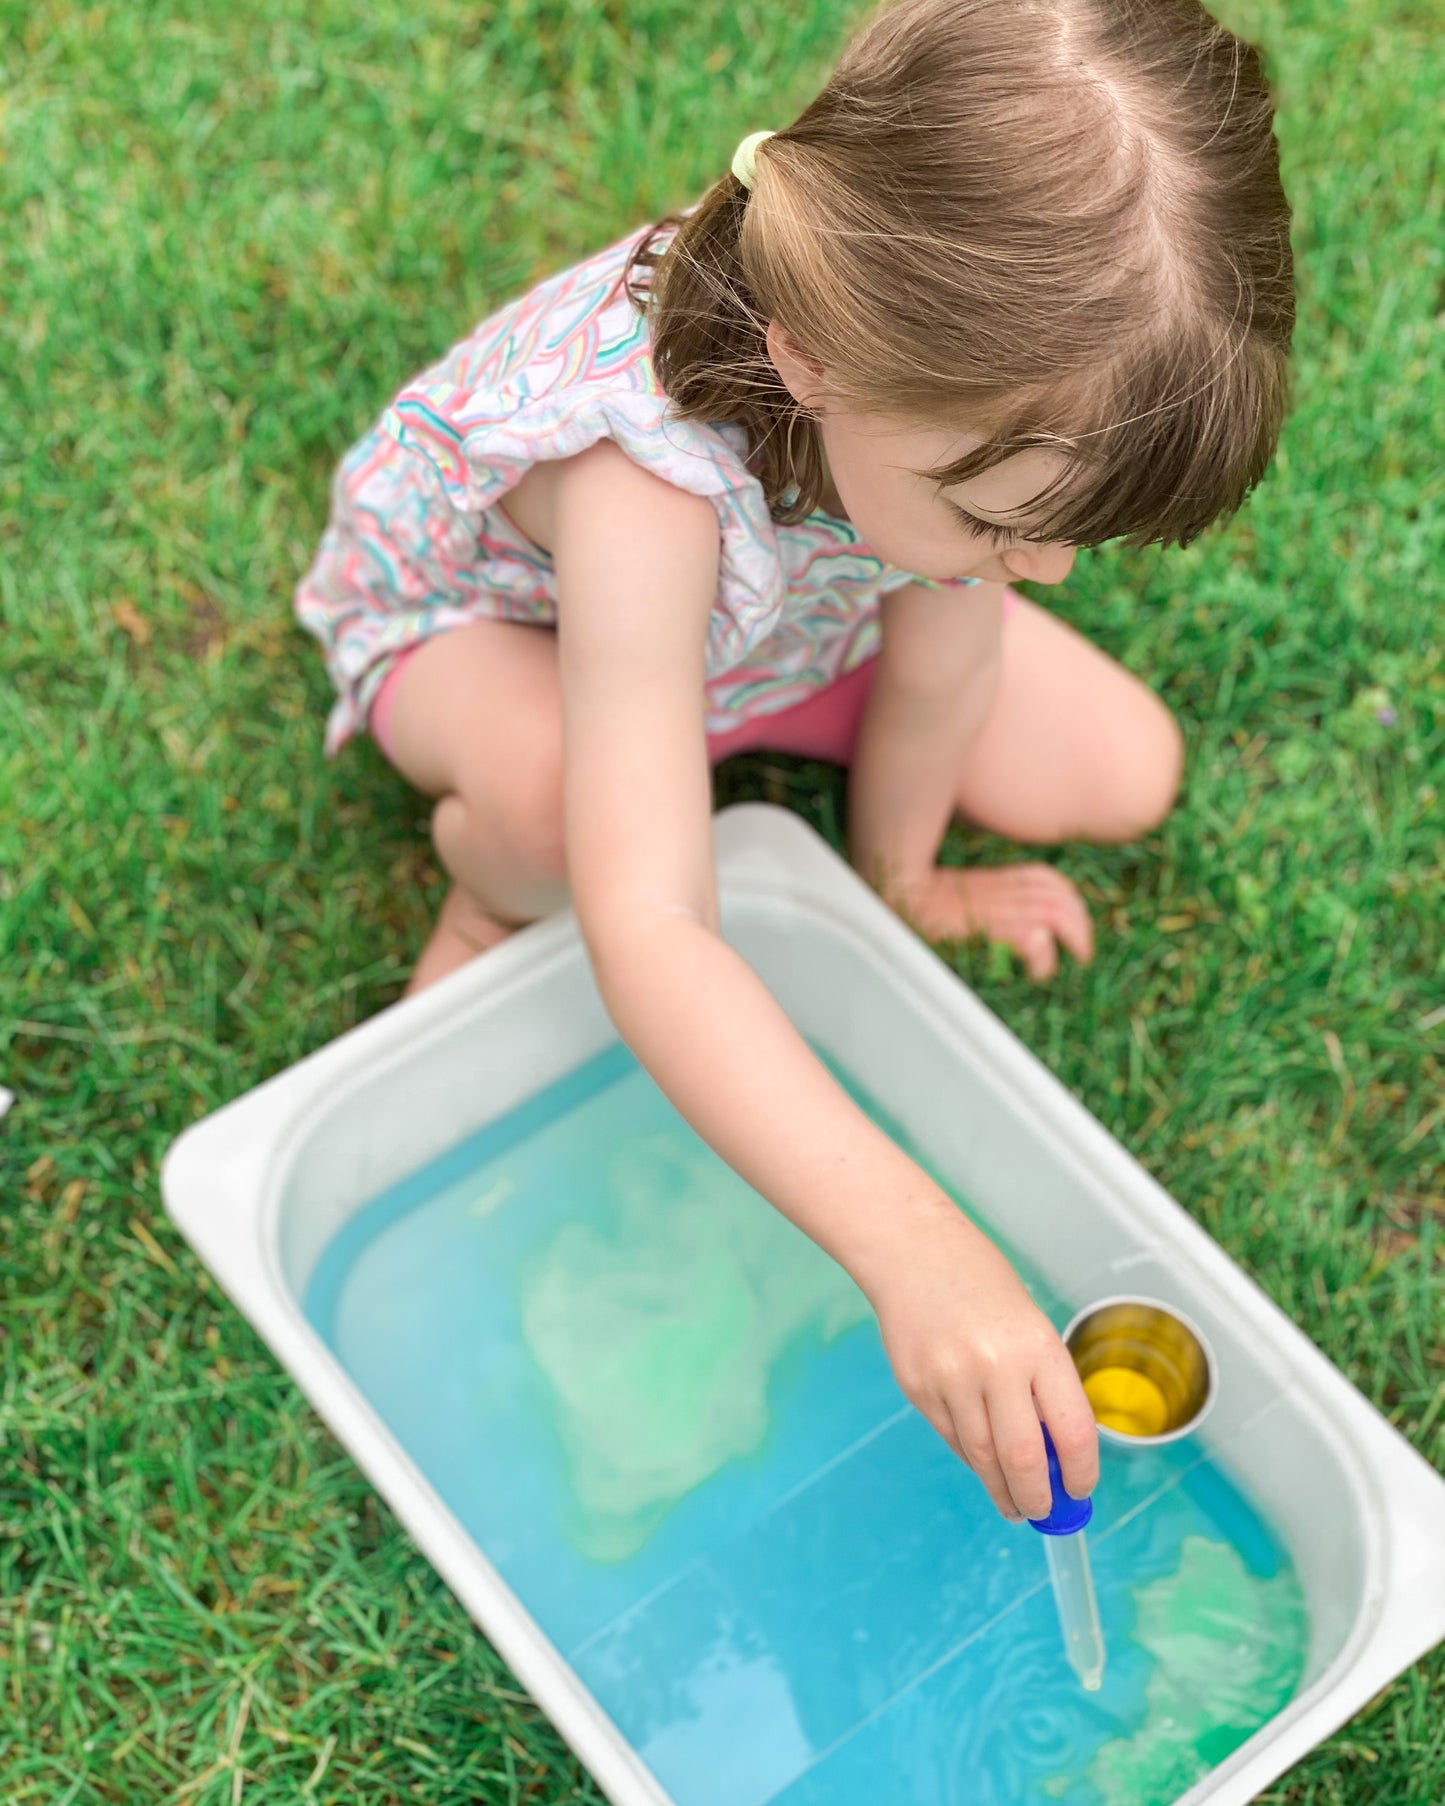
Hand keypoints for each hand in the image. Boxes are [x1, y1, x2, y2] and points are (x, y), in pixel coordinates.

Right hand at [864, 1209, 1098, 1519]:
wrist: (912, 1251)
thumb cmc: (981, 1285)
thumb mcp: (1029, 1326)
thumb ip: (1041, 1386)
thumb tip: (1052, 1456)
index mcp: (1037, 1347)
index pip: (1072, 1431)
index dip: (1081, 1473)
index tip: (1080, 1490)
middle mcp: (995, 1366)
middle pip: (1024, 1459)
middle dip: (1037, 1498)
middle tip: (1042, 1513)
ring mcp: (950, 1379)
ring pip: (982, 1457)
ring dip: (1000, 1488)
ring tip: (1012, 1502)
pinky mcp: (916, 1387)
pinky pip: (951, 1437)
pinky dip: (970, 1455)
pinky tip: (980, 1459)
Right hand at [891, 862, 1093, 981]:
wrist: (900, 892)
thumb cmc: (920, 898)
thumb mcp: (961, 893)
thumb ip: (986, 899)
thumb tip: (1001, 920)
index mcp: (1000, 876)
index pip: (1049, 879)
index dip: (1070, 899)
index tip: (1073, 923)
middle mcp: (1007, 888)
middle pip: (1062, 895)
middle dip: (1081, 922)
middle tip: (1083, 951)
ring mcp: (1003, 905)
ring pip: (1058, 914)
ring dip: (1076, 937)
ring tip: (1076, 961)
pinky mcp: (995, 926)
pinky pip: (1036, 938)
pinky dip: (1044, 957)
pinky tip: (1037, 972)